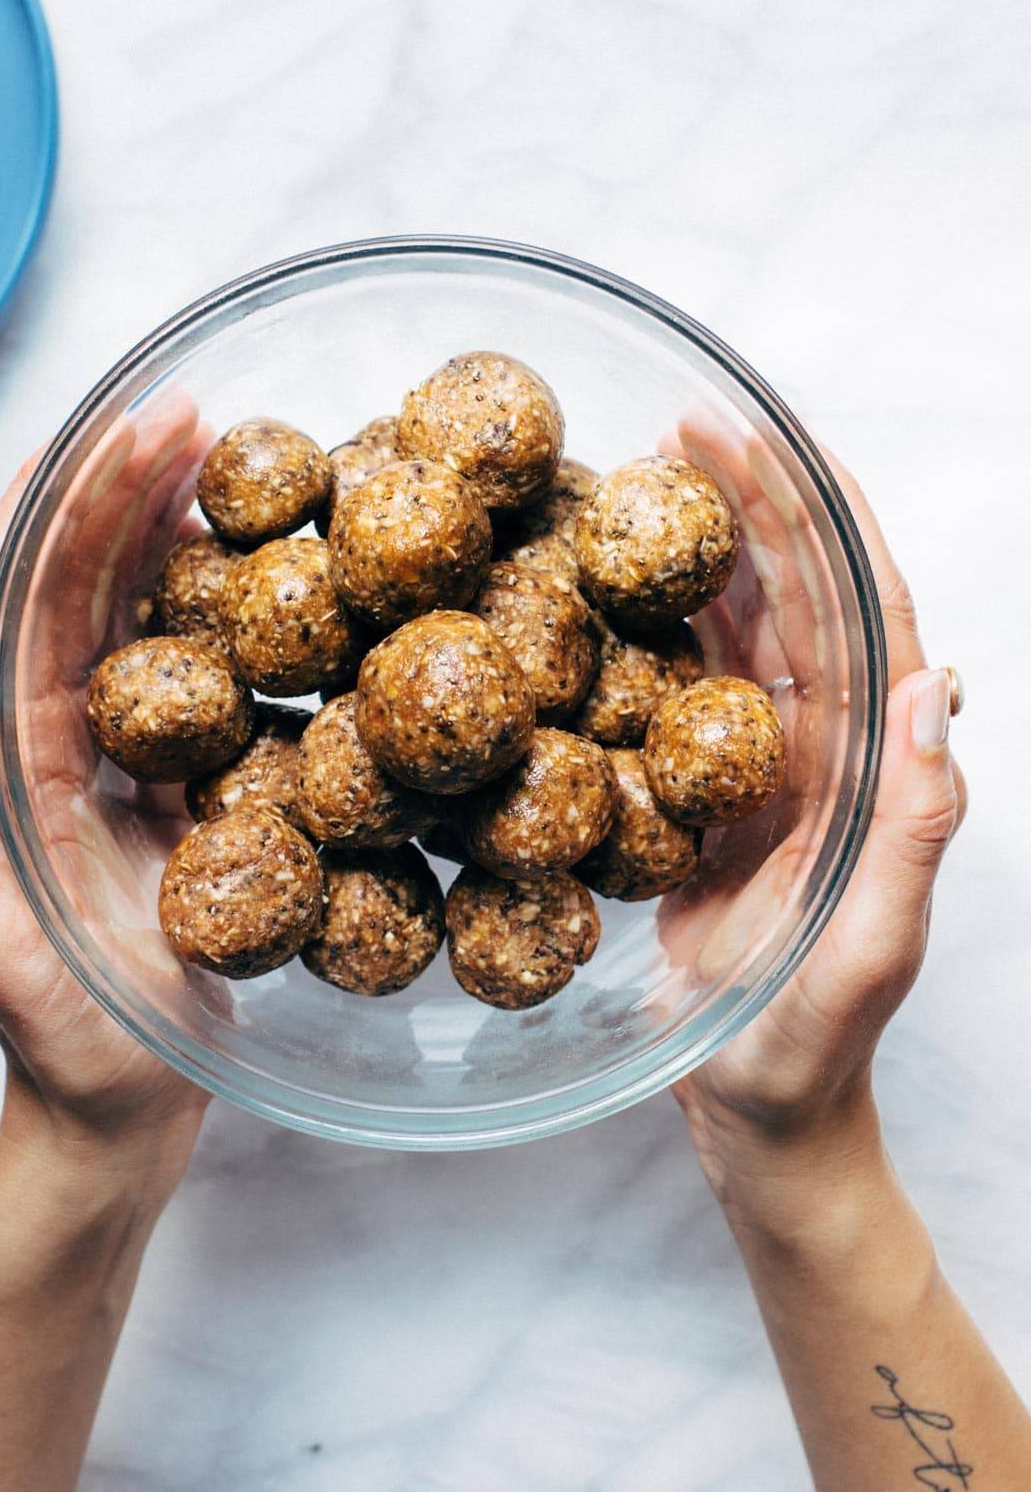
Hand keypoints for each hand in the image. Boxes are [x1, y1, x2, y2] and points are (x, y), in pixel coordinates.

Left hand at [0, 395, 213, 1200]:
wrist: (118, 1121)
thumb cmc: (70, 1050)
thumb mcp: (5, 948)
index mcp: (4, 759)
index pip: (17, 603)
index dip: (58, 507)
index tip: (115, 429)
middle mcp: (51, 738)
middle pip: (78, 583)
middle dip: (120, 485)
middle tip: (189, 408)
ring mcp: (112, 758)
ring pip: (132, 614)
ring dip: (165, 526)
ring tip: (222, 452)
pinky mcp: (173, 786)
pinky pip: (192, 678)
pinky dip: (215, 608)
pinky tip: (256, 567)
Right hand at [658, 421, 965, 1212]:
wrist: (757, 1113)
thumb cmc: (813, 1044)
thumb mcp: (870, 946)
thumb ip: (913, 827)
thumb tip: (933, 687)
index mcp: (872, 767)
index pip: (863, 616)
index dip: (828, 523)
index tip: (782, 441)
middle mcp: (821, 749)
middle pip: (792, 599)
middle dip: (752, 505)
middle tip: (686, 426)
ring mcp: (758, 769)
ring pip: (734, 632)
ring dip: (698, 549)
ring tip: (643, 475)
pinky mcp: (701, 797)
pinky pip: (676, 694)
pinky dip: (649, 631)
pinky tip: (607, 587)